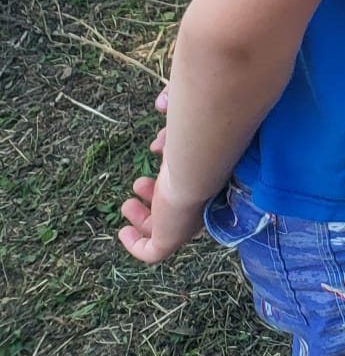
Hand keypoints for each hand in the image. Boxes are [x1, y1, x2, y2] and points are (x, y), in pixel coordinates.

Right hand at [118, 118, 199, 265]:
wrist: (202, 160)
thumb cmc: (198, 130)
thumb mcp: (186, 112)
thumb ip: (178, 103)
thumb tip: (164, 104)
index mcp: (210, 169)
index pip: (192, 173)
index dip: (170, 165)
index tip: (155, 149)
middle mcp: (201, 196)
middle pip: (178, 203)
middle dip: (156, 193)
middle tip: (139, 183)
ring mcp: (187, 220)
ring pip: (165, 228)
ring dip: (145, 217)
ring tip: (129, 201)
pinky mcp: (171, 239)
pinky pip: (152, 252)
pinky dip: (136, 245)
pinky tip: (123, 231)